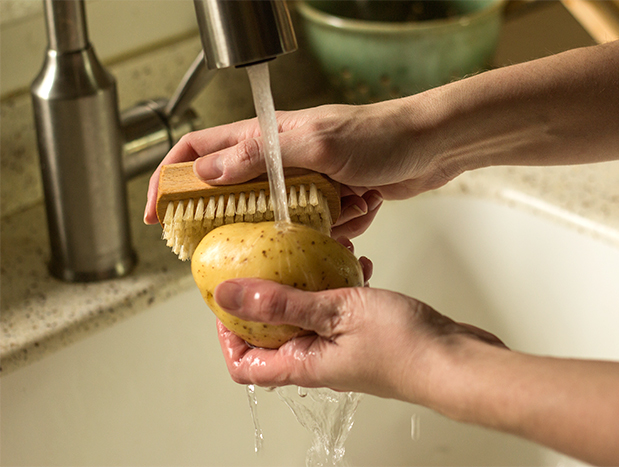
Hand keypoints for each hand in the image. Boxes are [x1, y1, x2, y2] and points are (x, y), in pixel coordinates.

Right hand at [144, 101, 456, 237]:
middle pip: (237, 193)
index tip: (159, 213)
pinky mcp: (331, 199)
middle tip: (254, 241)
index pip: (200, 150)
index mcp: (266, 135)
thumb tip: (207, 171)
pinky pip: (318, 226)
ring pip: (282, 217)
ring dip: (310, 223)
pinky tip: (364, 206)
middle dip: (247, 219)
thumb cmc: (380, 134)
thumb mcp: (316, 142)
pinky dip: (340, 225)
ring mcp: (306, 180)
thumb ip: (261, 155)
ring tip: (347, 205)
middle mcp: (281, 158)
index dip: (172, 178)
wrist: (431, 146)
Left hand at [213, 274, 505, 401]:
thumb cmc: (404, 347)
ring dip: (306, 283)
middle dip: (267, 296)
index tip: (227, 297)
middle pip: (273, 335)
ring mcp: (343, 347)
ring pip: (309, 314)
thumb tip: (229, 295)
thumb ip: (283, 303)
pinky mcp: (366, 334)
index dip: (227, 334)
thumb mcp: (336, 312)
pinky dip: (340, 283)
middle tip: (267, 261)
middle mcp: (318, 360)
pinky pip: (341, 306)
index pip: (244, 364)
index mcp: (302, 364)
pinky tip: (356, 262)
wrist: (457, 360)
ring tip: (314, 253)